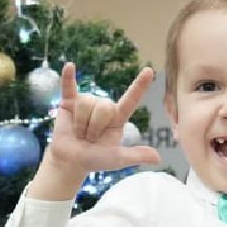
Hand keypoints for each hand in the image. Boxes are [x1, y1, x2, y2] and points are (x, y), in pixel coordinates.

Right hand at [42, 63, 162, 178]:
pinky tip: (70, 66)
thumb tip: (158, 159)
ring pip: (85, 104)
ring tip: (79, 133)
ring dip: (81, 124)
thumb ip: (135, 156)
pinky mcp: (69, 102)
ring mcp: (86, 102)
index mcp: (118, 118)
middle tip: (90, 139)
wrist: (71, 161)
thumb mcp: (116, 160)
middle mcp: (104, 107)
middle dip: (94, 127)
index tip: (149, 71)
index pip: (131, 100)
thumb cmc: (95, 159)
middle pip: (103, 107)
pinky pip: (69, 87)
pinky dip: (68, 77)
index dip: (140, 86)